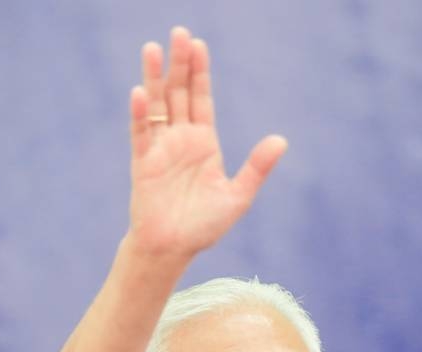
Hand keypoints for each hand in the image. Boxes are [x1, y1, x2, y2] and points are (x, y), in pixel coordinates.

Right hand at [126, 26, 286, 258]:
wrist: (174, 248)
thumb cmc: (204, 225)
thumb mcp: (238, 195)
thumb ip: (257, 167)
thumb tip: (282, 140)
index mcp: (204, 143)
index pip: (202, 99)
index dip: (200, 72)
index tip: (200, 45)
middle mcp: (181, 139)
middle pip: (179, 93)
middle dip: (180, 64)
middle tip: (180, 32)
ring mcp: (160, 148)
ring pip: (156, 105)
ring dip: (155, 78)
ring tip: (154, 48)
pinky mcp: (144, 163)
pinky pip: (141, 134)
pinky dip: (140, 114)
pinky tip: (140, 92)